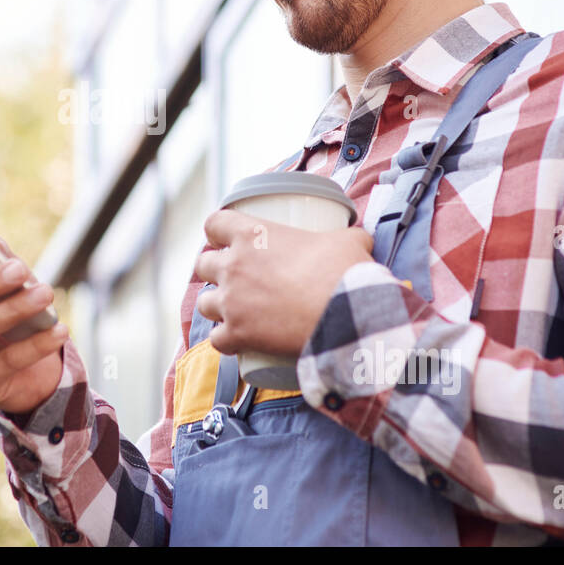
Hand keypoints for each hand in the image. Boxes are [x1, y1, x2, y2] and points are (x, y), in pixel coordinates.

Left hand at [193, 209, 373, 357]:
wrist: (346, 316)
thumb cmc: (345, 273)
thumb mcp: (349, 241)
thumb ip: (347, 236)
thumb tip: (361, 240)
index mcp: (252, 234)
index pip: (215, 223)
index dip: (216, 231)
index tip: (223, 239)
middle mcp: (233, 265)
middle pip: (203, 264)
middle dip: (214, 271)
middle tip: (233, 278)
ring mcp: (231, 301)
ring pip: (204, 303)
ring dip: (216, 306)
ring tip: (234, 311)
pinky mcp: (236, 334)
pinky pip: (216, 340)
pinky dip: (226, 341)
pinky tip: (236, 342)